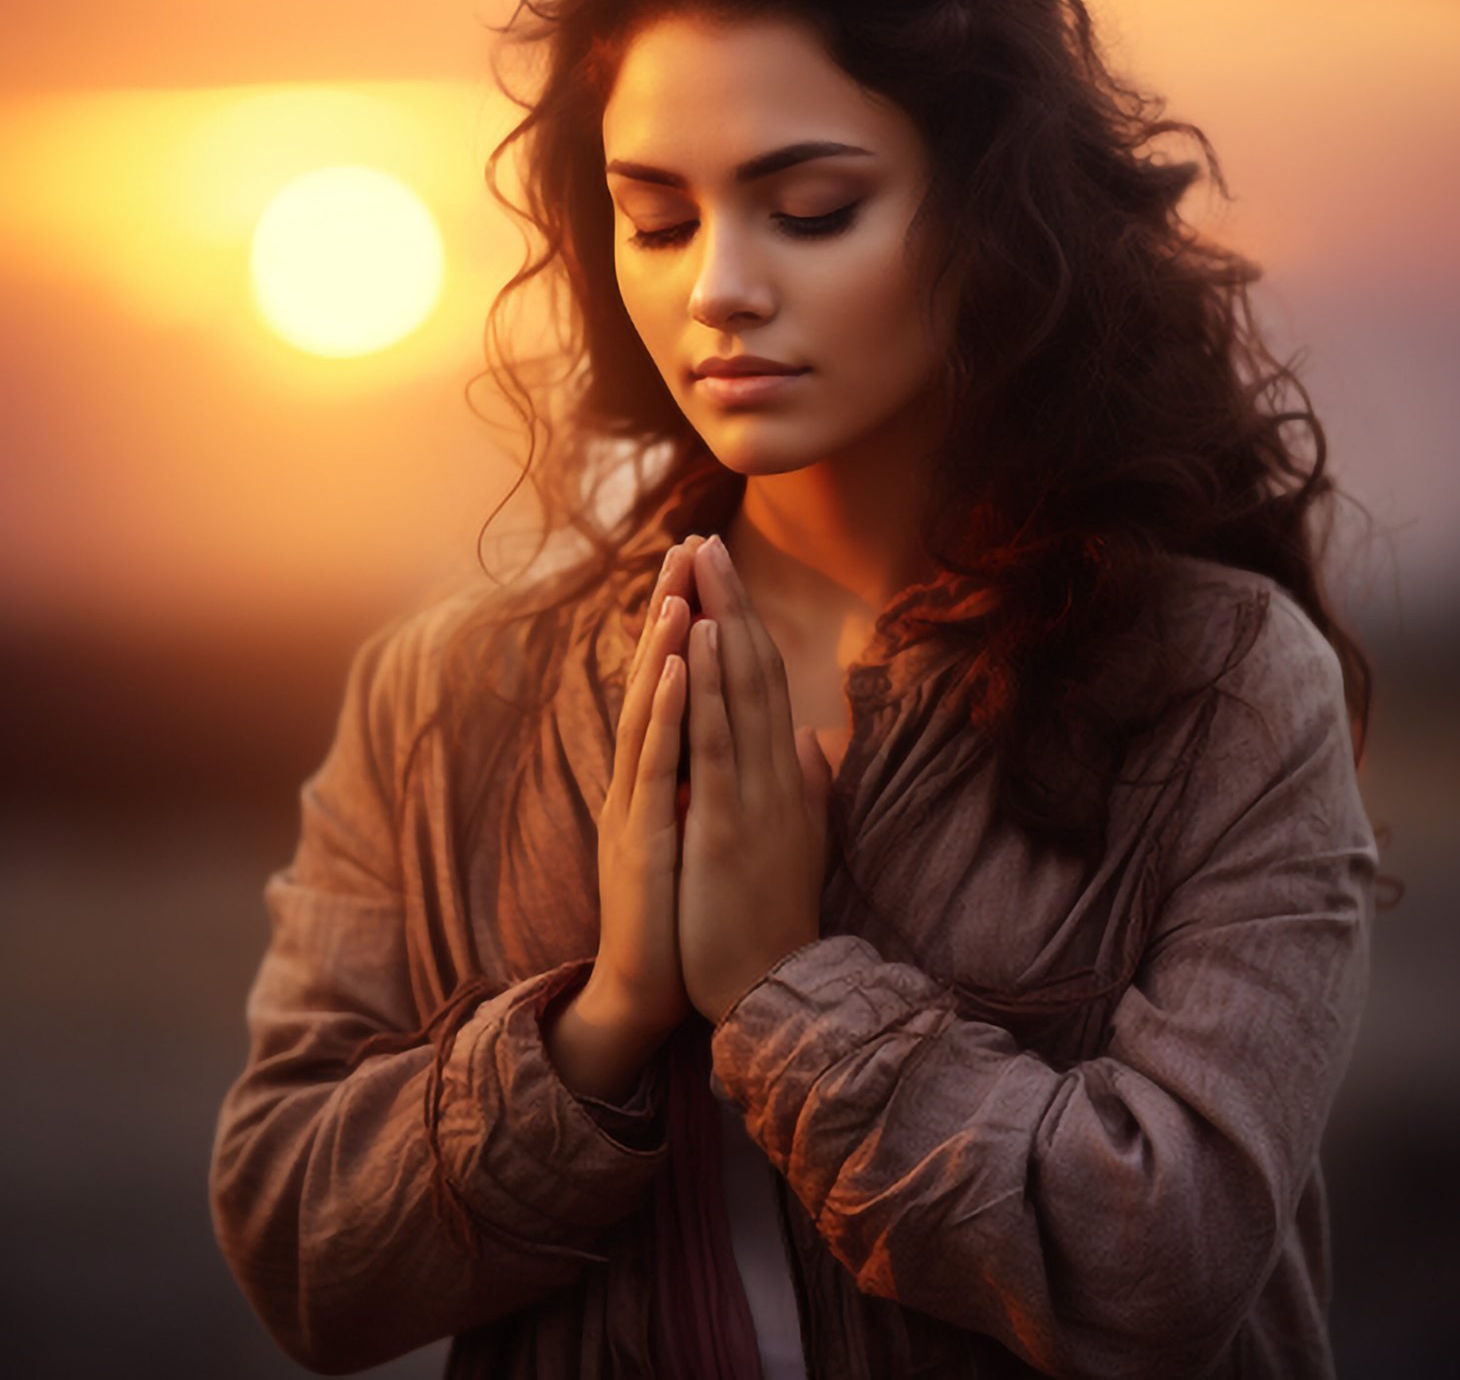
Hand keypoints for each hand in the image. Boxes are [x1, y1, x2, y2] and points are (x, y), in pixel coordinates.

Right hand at [589, 537, 707, 1038]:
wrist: (648, 987)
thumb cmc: (680, 909)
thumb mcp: (704, 830)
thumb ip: (716, 779)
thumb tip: (751, 737)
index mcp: (665, 775)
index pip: (678, 684)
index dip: (692, 625)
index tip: (712, 568)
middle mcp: (642, 778)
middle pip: (656, 680)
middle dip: (673, 613)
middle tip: (688, 546)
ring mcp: (635, 805)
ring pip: (649, 711)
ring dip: (663, 647)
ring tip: (680, 588)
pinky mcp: (641, 837)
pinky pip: (654, 764)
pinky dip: (663, 710)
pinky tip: (674, 668)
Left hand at [678, 533, 836, 1024]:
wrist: (773, 991)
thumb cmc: (774, 919)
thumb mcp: (797, 840)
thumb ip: (807, 787)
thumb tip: (812, 741)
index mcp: (784, 776)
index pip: (764, 685)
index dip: (744, 626)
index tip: (721, 577)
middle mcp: (776, 773)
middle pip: (754, 671)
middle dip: (729, 604)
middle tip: (705, 542)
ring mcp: (755, 795)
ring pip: (738, 692)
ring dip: (718, 622)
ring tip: (699, 565)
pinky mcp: (730, 823)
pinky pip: (718, 743)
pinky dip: (706, 688)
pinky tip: (694, 641)